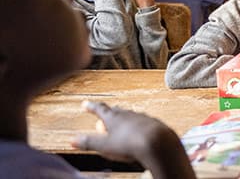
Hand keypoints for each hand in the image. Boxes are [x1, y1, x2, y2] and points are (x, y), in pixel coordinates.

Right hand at [74, 101, 194, 178]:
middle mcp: (128, 114)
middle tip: (104, 113)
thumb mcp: (105, 145)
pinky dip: (137, 125)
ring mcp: (142, 118)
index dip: (92, 107)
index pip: (100, 109)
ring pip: (130, 115)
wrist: (157, 143)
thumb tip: (73, 140)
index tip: (86, 103)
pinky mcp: (154, 124)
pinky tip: (138, 131)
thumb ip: (89, 142)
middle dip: (109, 112)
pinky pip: (143, 122)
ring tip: (121, 122)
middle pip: (116, 111)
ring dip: (124, 118)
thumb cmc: (130, 143)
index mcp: (114, 117)